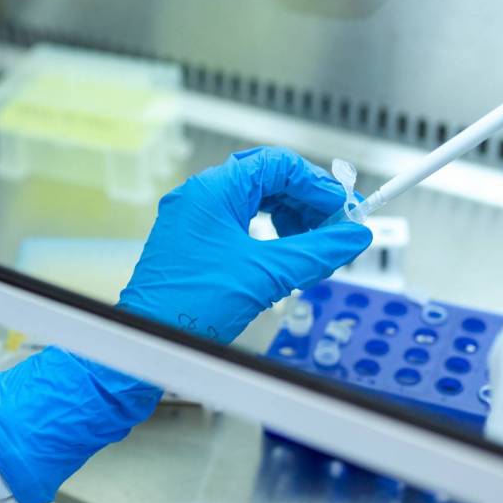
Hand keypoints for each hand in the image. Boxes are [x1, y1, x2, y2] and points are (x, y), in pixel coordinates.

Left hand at [118, 147, 372, 342]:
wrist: (150, 339)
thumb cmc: (191, 305)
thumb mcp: (267, 274)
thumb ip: (316, 252)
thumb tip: (352, 237)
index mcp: (213, 190)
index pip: (277, 164)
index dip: (315, 184)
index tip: (341, 208)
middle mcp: (199, 197)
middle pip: (266, 180)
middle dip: (304, 202)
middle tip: (332, 227)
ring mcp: (193, 219)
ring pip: (253, 202)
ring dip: (288, 219)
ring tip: (311, 245)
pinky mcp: (192, 242)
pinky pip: (237, 223)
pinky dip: (267, 235)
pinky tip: (283, 255)